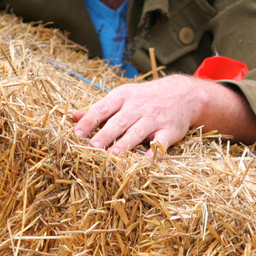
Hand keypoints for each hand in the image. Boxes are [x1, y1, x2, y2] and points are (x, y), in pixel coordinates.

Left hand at [71, 74, 203, 156]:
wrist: (182, 93)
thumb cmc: (145, 98)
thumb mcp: (122, 97)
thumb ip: (99, 109)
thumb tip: (73, 117)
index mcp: (122, 97)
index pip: (102, 109)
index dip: (88, 122)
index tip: (76, 134)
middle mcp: (137, 106)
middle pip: (118, 122)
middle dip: (104, 135)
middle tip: (91, 148)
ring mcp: (154, 118)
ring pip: (137, 132)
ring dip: (124, 144)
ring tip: (111, 156)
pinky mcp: (169, 130)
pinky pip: (160, 142)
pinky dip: (153, 152)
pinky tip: (144, 162)